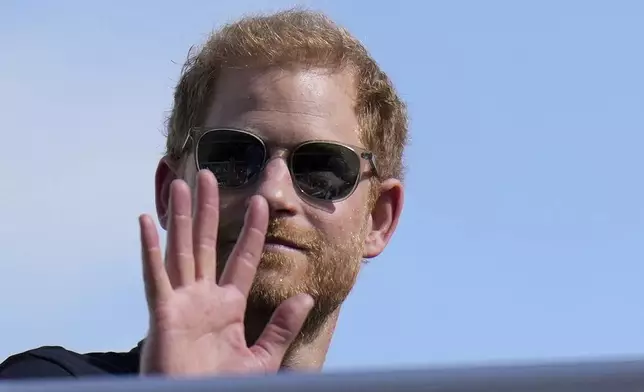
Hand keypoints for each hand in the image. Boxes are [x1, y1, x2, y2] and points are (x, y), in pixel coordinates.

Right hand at [138, 170, 313, 375]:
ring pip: (182, 249)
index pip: (243, 259)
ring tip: (182, 184)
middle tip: (210, 175)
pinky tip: (145, 222)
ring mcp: (182, 302)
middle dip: (208, 209)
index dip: (252, 231)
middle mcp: (204, 297)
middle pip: (207, 242)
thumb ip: (282, 327)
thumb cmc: (223, 387)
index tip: (259, 202)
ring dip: (181, 216)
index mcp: (228, 306)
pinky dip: (150, 249)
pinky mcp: (163, 314)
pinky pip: (155, 277)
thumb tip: (306, 297)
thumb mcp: (261, 358)